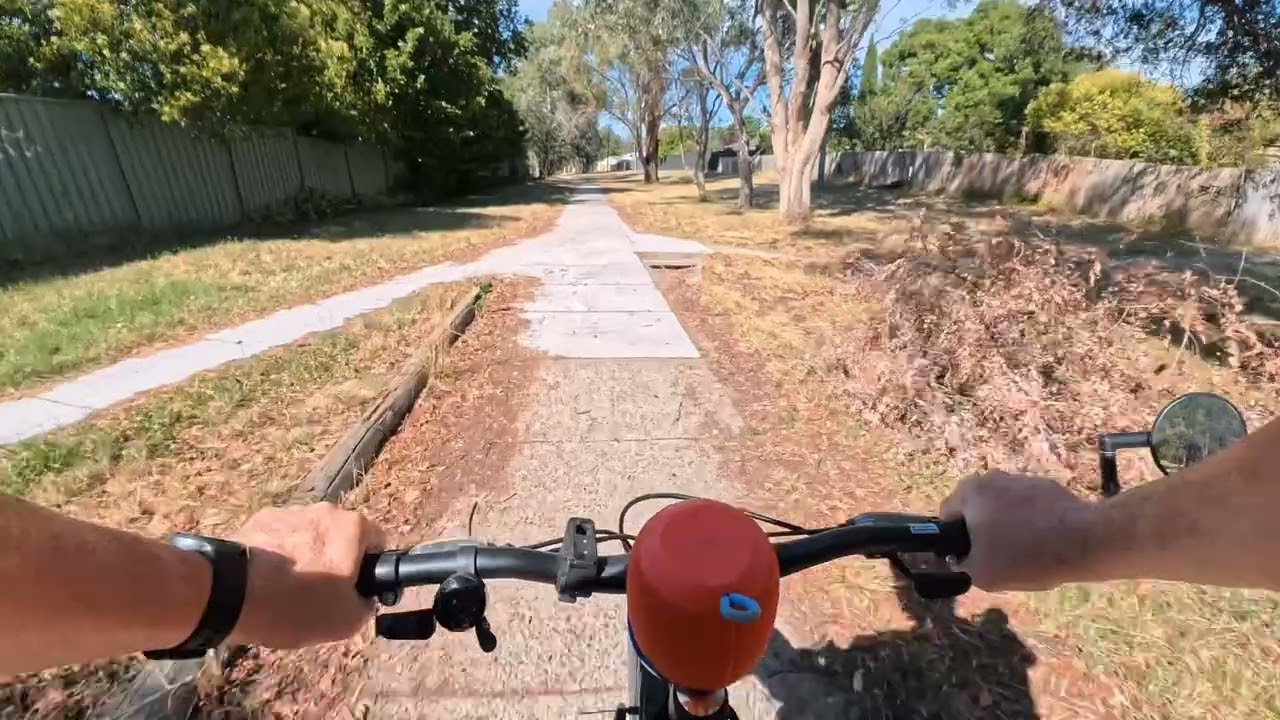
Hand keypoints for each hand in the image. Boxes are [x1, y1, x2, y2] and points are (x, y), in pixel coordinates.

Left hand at [227, 504, 385, 647]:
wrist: (228, 595)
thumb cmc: (296, 605)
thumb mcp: (346, 621)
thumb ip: (367, 605)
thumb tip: (364, 598)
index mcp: (352, 526)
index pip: (377, 542)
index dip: (370, 569)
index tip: (355, 590)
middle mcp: (324, 510)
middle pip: (340, 537)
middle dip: (335, 561)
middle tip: (320, 595)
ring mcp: (288, 511)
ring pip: (308, 536)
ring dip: (305, 556)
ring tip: (286, 590)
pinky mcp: (257, 519)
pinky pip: (278, 538)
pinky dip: (277, 555)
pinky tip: (265, 581)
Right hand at [941, 471, 1094, 591]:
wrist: (1085, 541)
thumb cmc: (1026, 556)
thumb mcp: (981, 574)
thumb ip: (960, 565)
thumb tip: (960, 559)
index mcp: (970, 492)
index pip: (946, 515)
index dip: (954, 540)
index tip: (970, 557)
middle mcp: (992, 478)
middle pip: (975, 509)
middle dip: (981, 531)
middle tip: (997, 558)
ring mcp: (1021, 479)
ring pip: (1002, 507)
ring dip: (1006, 526)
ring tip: (1025, 553)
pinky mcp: (1047, 486)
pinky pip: (1028, 506)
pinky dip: (1031, 522)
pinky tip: (1045, 543)